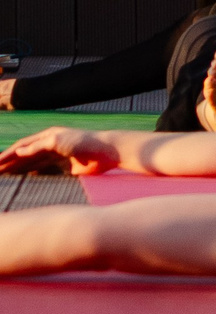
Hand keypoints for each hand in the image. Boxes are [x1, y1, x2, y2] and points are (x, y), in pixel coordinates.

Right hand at [0, 127, 116, 175]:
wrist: (106, 152)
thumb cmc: (83, 142)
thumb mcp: (57, 141)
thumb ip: (37, 146)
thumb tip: (18, 151)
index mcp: (48, 135)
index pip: (22, 145)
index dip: (7, 154)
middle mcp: (51, 144)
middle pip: (25, 154)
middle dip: (10, 162)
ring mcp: (58, 156)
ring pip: (33, 163)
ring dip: (18, 169)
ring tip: (4, 176)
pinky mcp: (65, 167)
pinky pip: (45, 170)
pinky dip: (33, 174)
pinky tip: (24, 178)